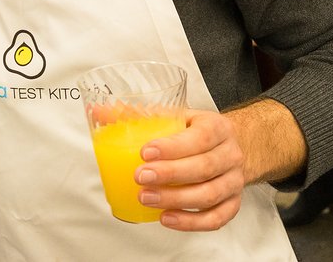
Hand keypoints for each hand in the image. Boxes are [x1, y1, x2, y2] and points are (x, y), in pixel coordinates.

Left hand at [133, 109, 247, 230]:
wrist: (226, 145)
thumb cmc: (196, 131)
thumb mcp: (174, 115)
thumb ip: (138, 114)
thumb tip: (98, 111)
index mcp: (216, 127)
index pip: (199, 137)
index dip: (173, 147)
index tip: (145, 152)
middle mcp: (230, 154)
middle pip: (204, 168)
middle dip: (170, 175)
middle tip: (141, 177)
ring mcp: (234, 181)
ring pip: (210, 195)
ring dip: (176, 200)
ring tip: (147, 198)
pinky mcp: (233, 203)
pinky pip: (216, 218)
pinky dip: (191, 222)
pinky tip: (167, 218)